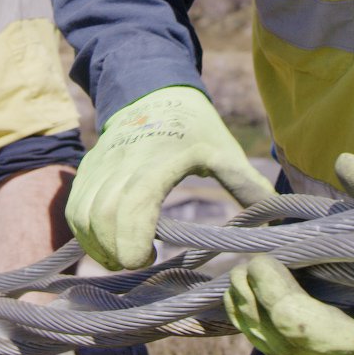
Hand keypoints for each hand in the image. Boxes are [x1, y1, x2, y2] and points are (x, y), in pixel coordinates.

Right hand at [67, 85, 275, 269]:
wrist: (155, 90)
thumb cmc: (196, 128)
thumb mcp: (226, 152)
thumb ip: (248, 187)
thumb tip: (278, 222)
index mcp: (161, 157)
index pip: (135, 203)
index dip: (132, 239)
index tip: (148, 259)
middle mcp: (124, 160)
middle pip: (102, 215)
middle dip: (114, 251)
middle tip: (139, 263)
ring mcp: (101, 164)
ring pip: (82, 213)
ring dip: (96, 245)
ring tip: (122, 259)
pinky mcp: (87, 169)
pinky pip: (75, 206)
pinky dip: (84, 232)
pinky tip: (106, 245)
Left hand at [222, 152, 353, 354]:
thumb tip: (345, 163)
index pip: (331, 336)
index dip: (289, 304)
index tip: (263, 262)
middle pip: (294, 344)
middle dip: (263, 305)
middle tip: (244, 267)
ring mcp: (326, 354)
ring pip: (274, 346)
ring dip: (249, 311)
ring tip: (237, 273)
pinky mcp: (303, 348)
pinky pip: (266, 343)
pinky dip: (247, 317)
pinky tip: (237, 288)